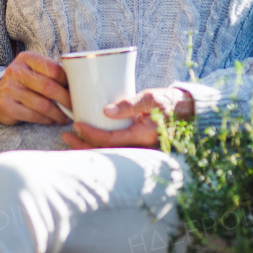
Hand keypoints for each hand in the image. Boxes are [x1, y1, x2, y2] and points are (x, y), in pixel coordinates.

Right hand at [0, 52, 71, 125]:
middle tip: (75, 108)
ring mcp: (9, 89)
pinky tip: (53, 120)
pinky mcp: (6, 106)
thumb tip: (80, 85)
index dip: (68, 81)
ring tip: (66, 118)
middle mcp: (15, 71)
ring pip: (43, 104)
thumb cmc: (26, 82)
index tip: (77, 91)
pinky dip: (47, 120)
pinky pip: (34, 116)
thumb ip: (52, 73)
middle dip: (66, 100)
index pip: (53, 68)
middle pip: (49, 87)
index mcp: (26, 58)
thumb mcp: (35, 70)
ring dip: (59, 114)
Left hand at [62, 86, 194, 149]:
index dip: (91, 135)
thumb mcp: (151, 97)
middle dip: (83, 147)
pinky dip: (99, 148)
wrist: (186, 113)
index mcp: (143, 136)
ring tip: (71, 140)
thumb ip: (130, 104)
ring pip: (109, 155)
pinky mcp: (136, 148)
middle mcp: (139, 148)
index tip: (76, 125)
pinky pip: (114, 152)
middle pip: (106, 153)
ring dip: (88, 149)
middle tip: (66, 137)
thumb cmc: (168, 103)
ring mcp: (138, 151)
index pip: (110, 140)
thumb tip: (105, 110)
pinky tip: (87, 142)